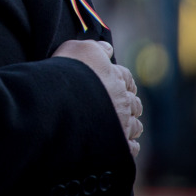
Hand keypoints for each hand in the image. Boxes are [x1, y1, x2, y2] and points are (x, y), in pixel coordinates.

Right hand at [52, 39, 142, 158]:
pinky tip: (125, 146)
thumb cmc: (68, 73)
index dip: (123, 80)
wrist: (60, 100)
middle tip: (123, 107)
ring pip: (135, 126)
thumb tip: (108, 48)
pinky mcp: (115, 143)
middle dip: (130, 104)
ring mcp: (120, 123)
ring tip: (124, 126)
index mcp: (116, 78)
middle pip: (133, 103)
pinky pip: (130, 148)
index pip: (126, 78)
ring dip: (131, 125)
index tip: (121, 84)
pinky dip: (130, 147)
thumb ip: (96, 47)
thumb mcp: (79, 48)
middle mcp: (122, 101)